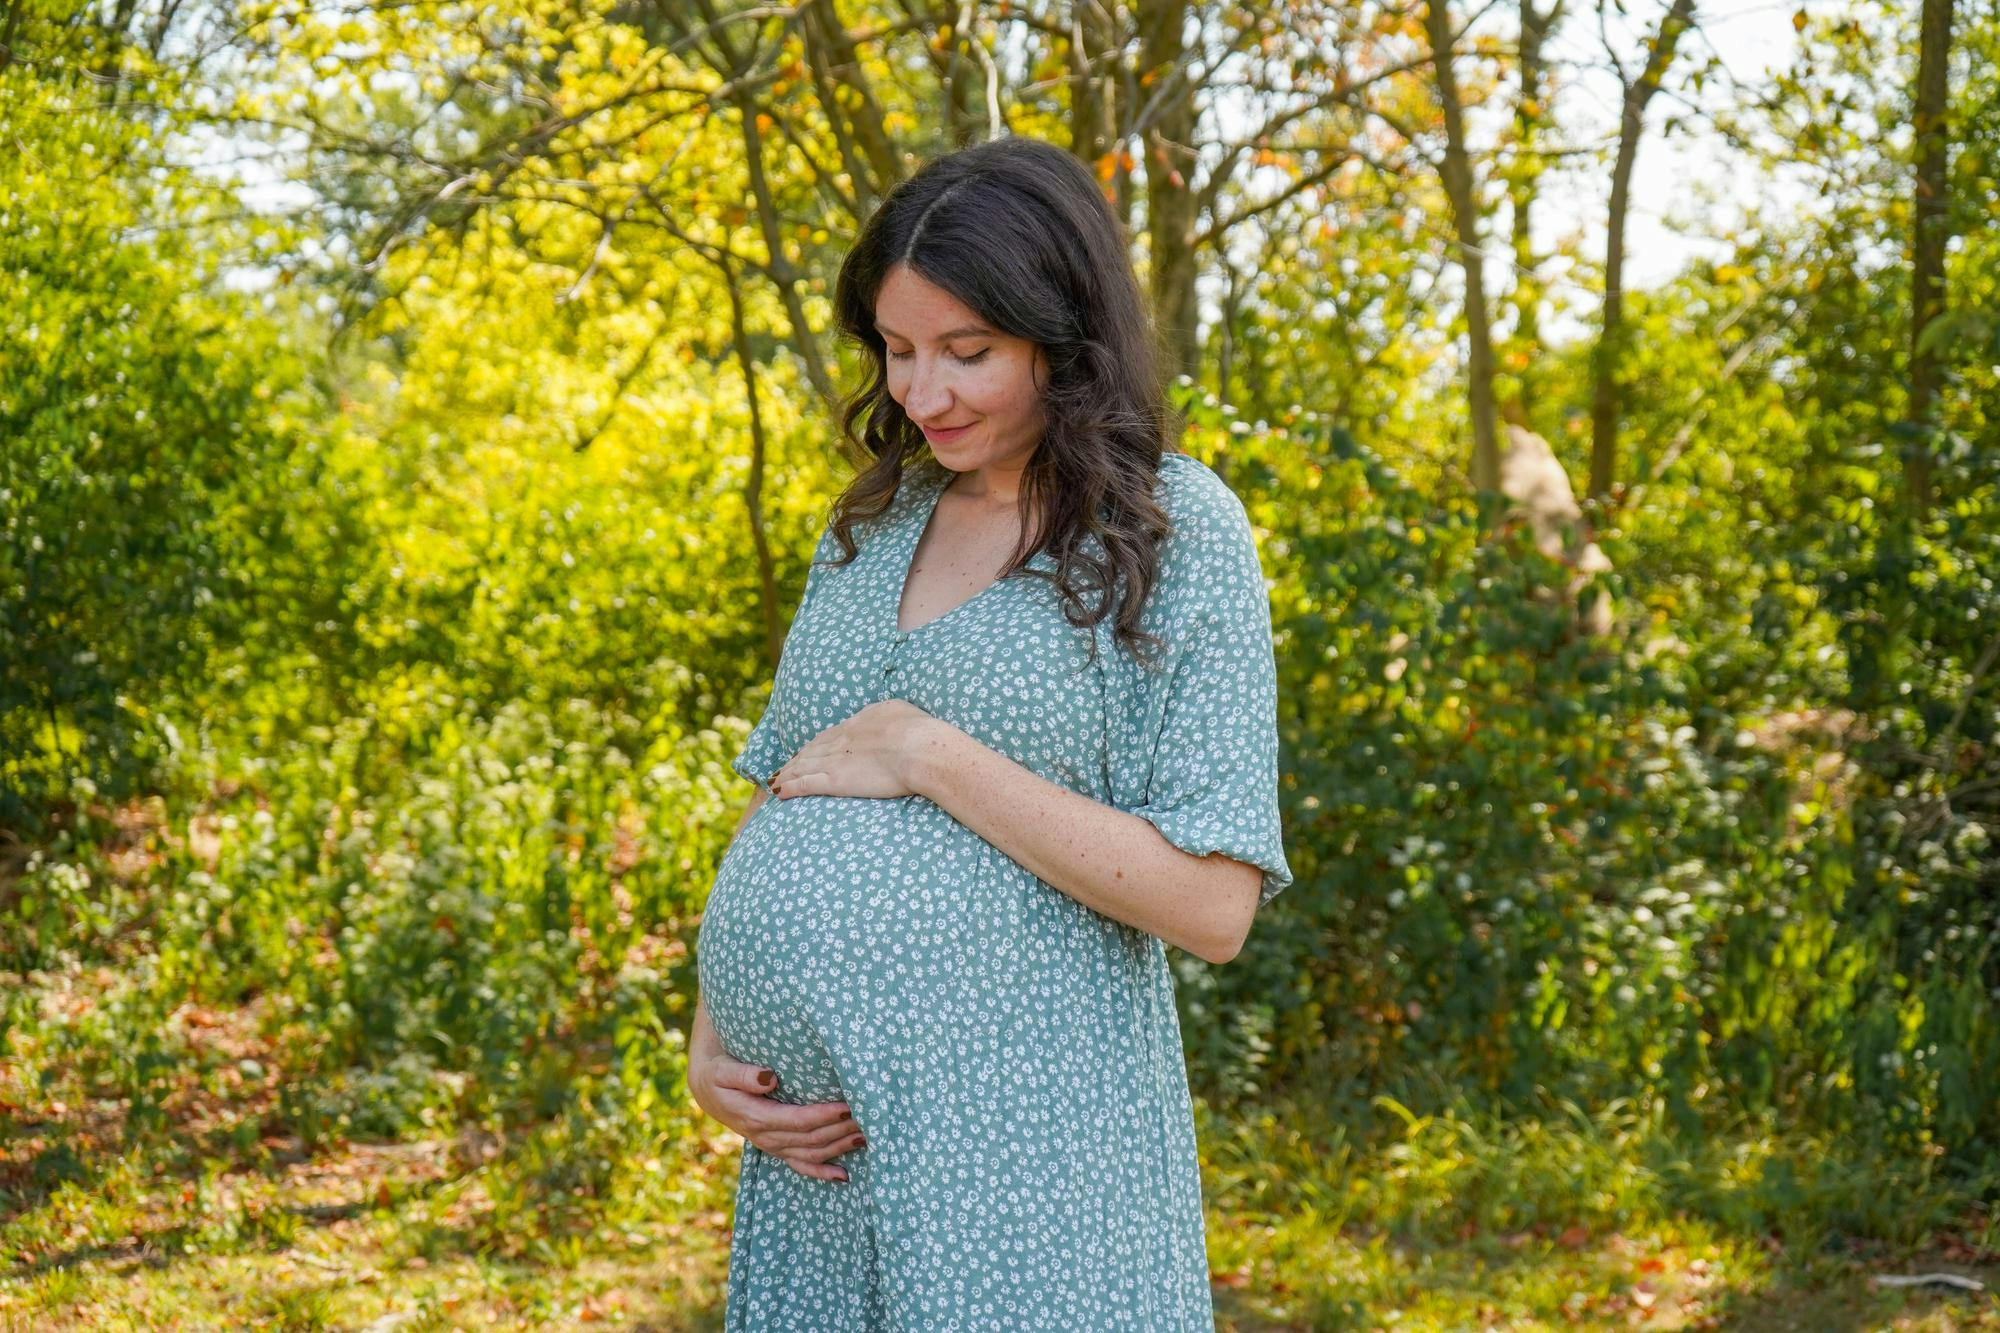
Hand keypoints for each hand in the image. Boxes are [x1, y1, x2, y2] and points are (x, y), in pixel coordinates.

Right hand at [689, 1048, 866, 1182]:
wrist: (708, 1090)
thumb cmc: (719, 1074)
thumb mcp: (722, 1070)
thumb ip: (744, 1074)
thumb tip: (770, 1078)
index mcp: (755, 1117)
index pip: (797, 1120)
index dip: (823, 1116)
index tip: (847, 1106)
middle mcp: (766, 1136)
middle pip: (810, 1139)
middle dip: (840, 1130)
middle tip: (868, 1118)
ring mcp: (772, 1145)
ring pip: (811, 1153)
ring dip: (839, 1147)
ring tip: (867, 1136)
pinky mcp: (776, 1148)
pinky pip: (800, 1165)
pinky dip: (822, 1173)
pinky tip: (844, 1176)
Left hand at [770, 699, 946, 800]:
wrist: (918, 749)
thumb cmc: (919, 731)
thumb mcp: (900, 711)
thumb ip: (886, 715)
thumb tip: (883, 717)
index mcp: (858, 722)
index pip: (830, 734)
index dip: (816, 744)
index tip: (808, 750)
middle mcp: (841, 739)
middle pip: (811, 750)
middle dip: (796, 759)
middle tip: (784, 767)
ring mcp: (836, 760)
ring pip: (802, 766)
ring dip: (787, 773)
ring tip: (775, 779)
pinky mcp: (835, 780)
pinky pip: (804, 784)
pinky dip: (789, 787)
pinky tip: (778, 791)